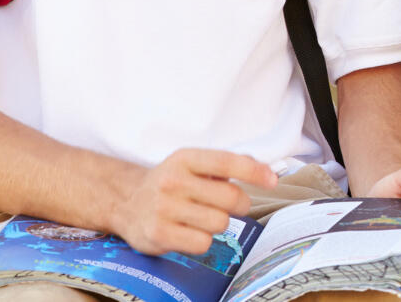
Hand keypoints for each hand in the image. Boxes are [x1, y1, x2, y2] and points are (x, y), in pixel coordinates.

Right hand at [113, 148, 276, 255]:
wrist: (127, 201)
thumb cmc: (172, 182)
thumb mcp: (193, 164)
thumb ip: (227, 164)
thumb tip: (265, 168)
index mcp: (185, 158)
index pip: (227, 162)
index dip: (254, 171)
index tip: (273, 180)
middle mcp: (173, 180)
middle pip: (230, 197)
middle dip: (239, 204)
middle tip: (229, 205)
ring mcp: (164, 208)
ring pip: (219, 222)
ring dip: (218, 223)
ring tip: (202, 217)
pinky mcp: (159, 234)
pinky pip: (203, 243)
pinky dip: (203, 240)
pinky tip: (189, 231)